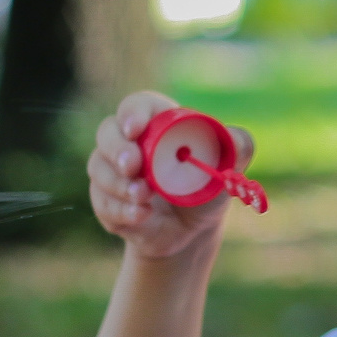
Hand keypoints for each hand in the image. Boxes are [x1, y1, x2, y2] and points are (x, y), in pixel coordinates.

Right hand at [87, 92, 253, 260]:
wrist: (192, 231)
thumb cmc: (208, 189)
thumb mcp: (229, 167)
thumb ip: (238, 146)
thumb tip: (236, 139)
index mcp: (157, 123)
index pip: (137, 106)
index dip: (133, 113)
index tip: (136, 129)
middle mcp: (129, 143)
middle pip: (107, 132)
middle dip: (117, 148)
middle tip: (133, 166)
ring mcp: (112, 172)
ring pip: (98, 168)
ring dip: (119, 184)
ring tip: (144, 197)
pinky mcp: (105, 201)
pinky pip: (102, 202)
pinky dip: (121, 210)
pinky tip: (142, 215)